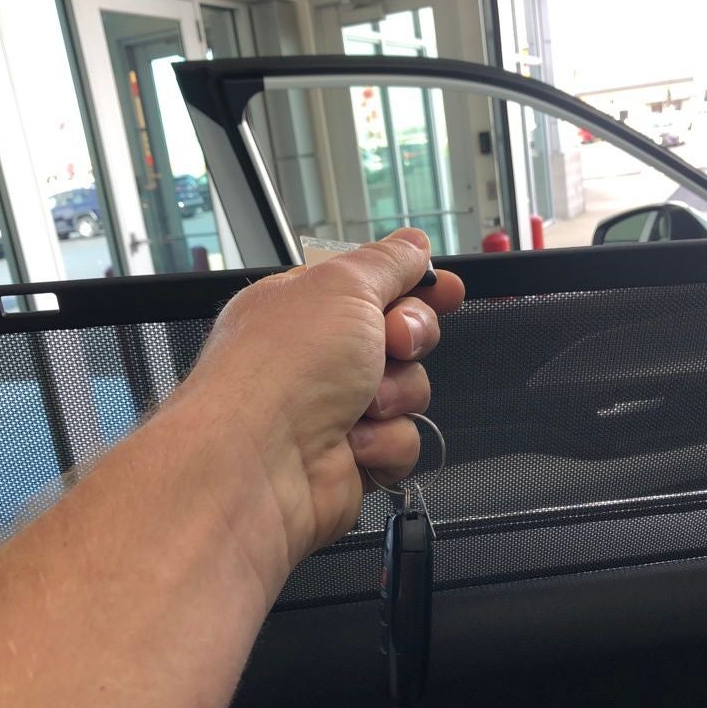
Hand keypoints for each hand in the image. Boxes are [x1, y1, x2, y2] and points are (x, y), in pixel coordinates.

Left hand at [172, 229, 463, 572]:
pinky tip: (356, 442)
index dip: (414, 288)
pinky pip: (403, 440)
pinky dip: (387, 442)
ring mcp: (334, 409)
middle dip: (409, 338)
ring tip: (363, 402)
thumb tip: (414, 245)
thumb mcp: (345, 286)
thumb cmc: (281, 370)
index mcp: (306, 306)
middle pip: (401, 337)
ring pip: (409, 391)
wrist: (260, 462)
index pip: (373, 286)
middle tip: (392, 342)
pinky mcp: (352, 458)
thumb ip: (388, 262)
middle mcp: (317, 357)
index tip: (446, 290)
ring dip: (398, 394)